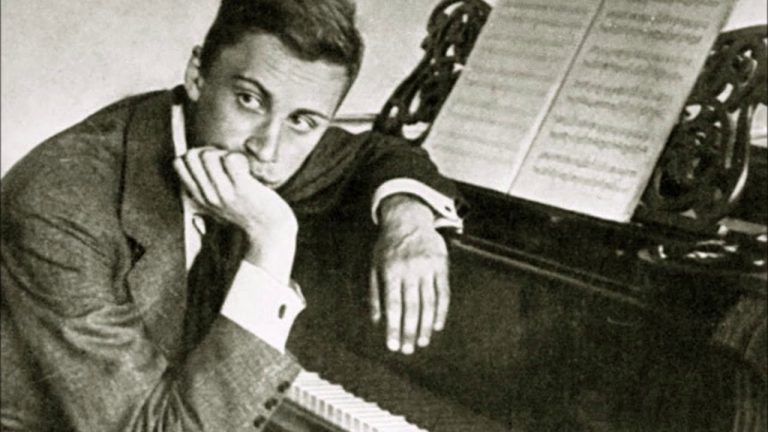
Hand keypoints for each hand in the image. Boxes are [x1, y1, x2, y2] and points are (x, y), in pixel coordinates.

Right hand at [173, 148, 297, 282]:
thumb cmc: (248, 213)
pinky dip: (239, 157)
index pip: (178, 164)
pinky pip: (231, 160)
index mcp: (200, 198)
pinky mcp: (242, 189)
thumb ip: (206, 189)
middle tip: (226, 161)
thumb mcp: (219, 205)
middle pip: (190, 156)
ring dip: (224, 153)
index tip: (213, 161)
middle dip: (208, 150)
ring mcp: (224, 193)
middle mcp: (208, 196)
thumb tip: (197, 161)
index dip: (195, 154)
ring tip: (238, 165)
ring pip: (208, 156)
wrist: (270, 231)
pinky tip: (247, 169)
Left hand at [370, 195, 449, 354]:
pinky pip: (444, 292)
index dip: (393, 327)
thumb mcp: (374, 266)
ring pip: (428, 302)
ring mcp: (427, 266)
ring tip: (422, 342)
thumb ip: (374, 294)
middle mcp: (409, 269)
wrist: (408, 218)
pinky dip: (441, 310)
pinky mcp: (442, 264)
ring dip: (426, 325)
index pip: (392, 305)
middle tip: (408, 350)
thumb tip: (376, 322)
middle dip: (409, 331)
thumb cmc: (387, 246)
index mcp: (390, 270)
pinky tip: (437, 325)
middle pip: (411, 307)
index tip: (393, 346)